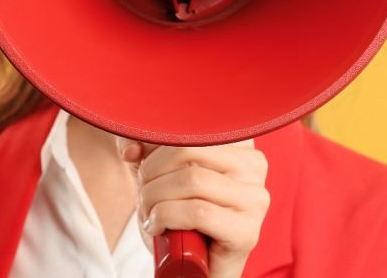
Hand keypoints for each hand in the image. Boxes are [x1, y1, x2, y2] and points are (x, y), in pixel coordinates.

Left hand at [116, 138, 269, 277]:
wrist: (193, 268)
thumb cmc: (178, 217)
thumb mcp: (157, 172)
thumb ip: (143, 147)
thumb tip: (131, 147)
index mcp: (238, 143)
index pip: (191, 123)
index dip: (156, 142)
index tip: (142, 163)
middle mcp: (254, 165)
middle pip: (188, 149)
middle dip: (151, 173)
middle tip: (143, 196)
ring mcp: (255, 198)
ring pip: (191, 179)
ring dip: (154, 198)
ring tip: (149, 213)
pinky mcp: (248, 232)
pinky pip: (198, 211)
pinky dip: (166, 217)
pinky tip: (158, 227)